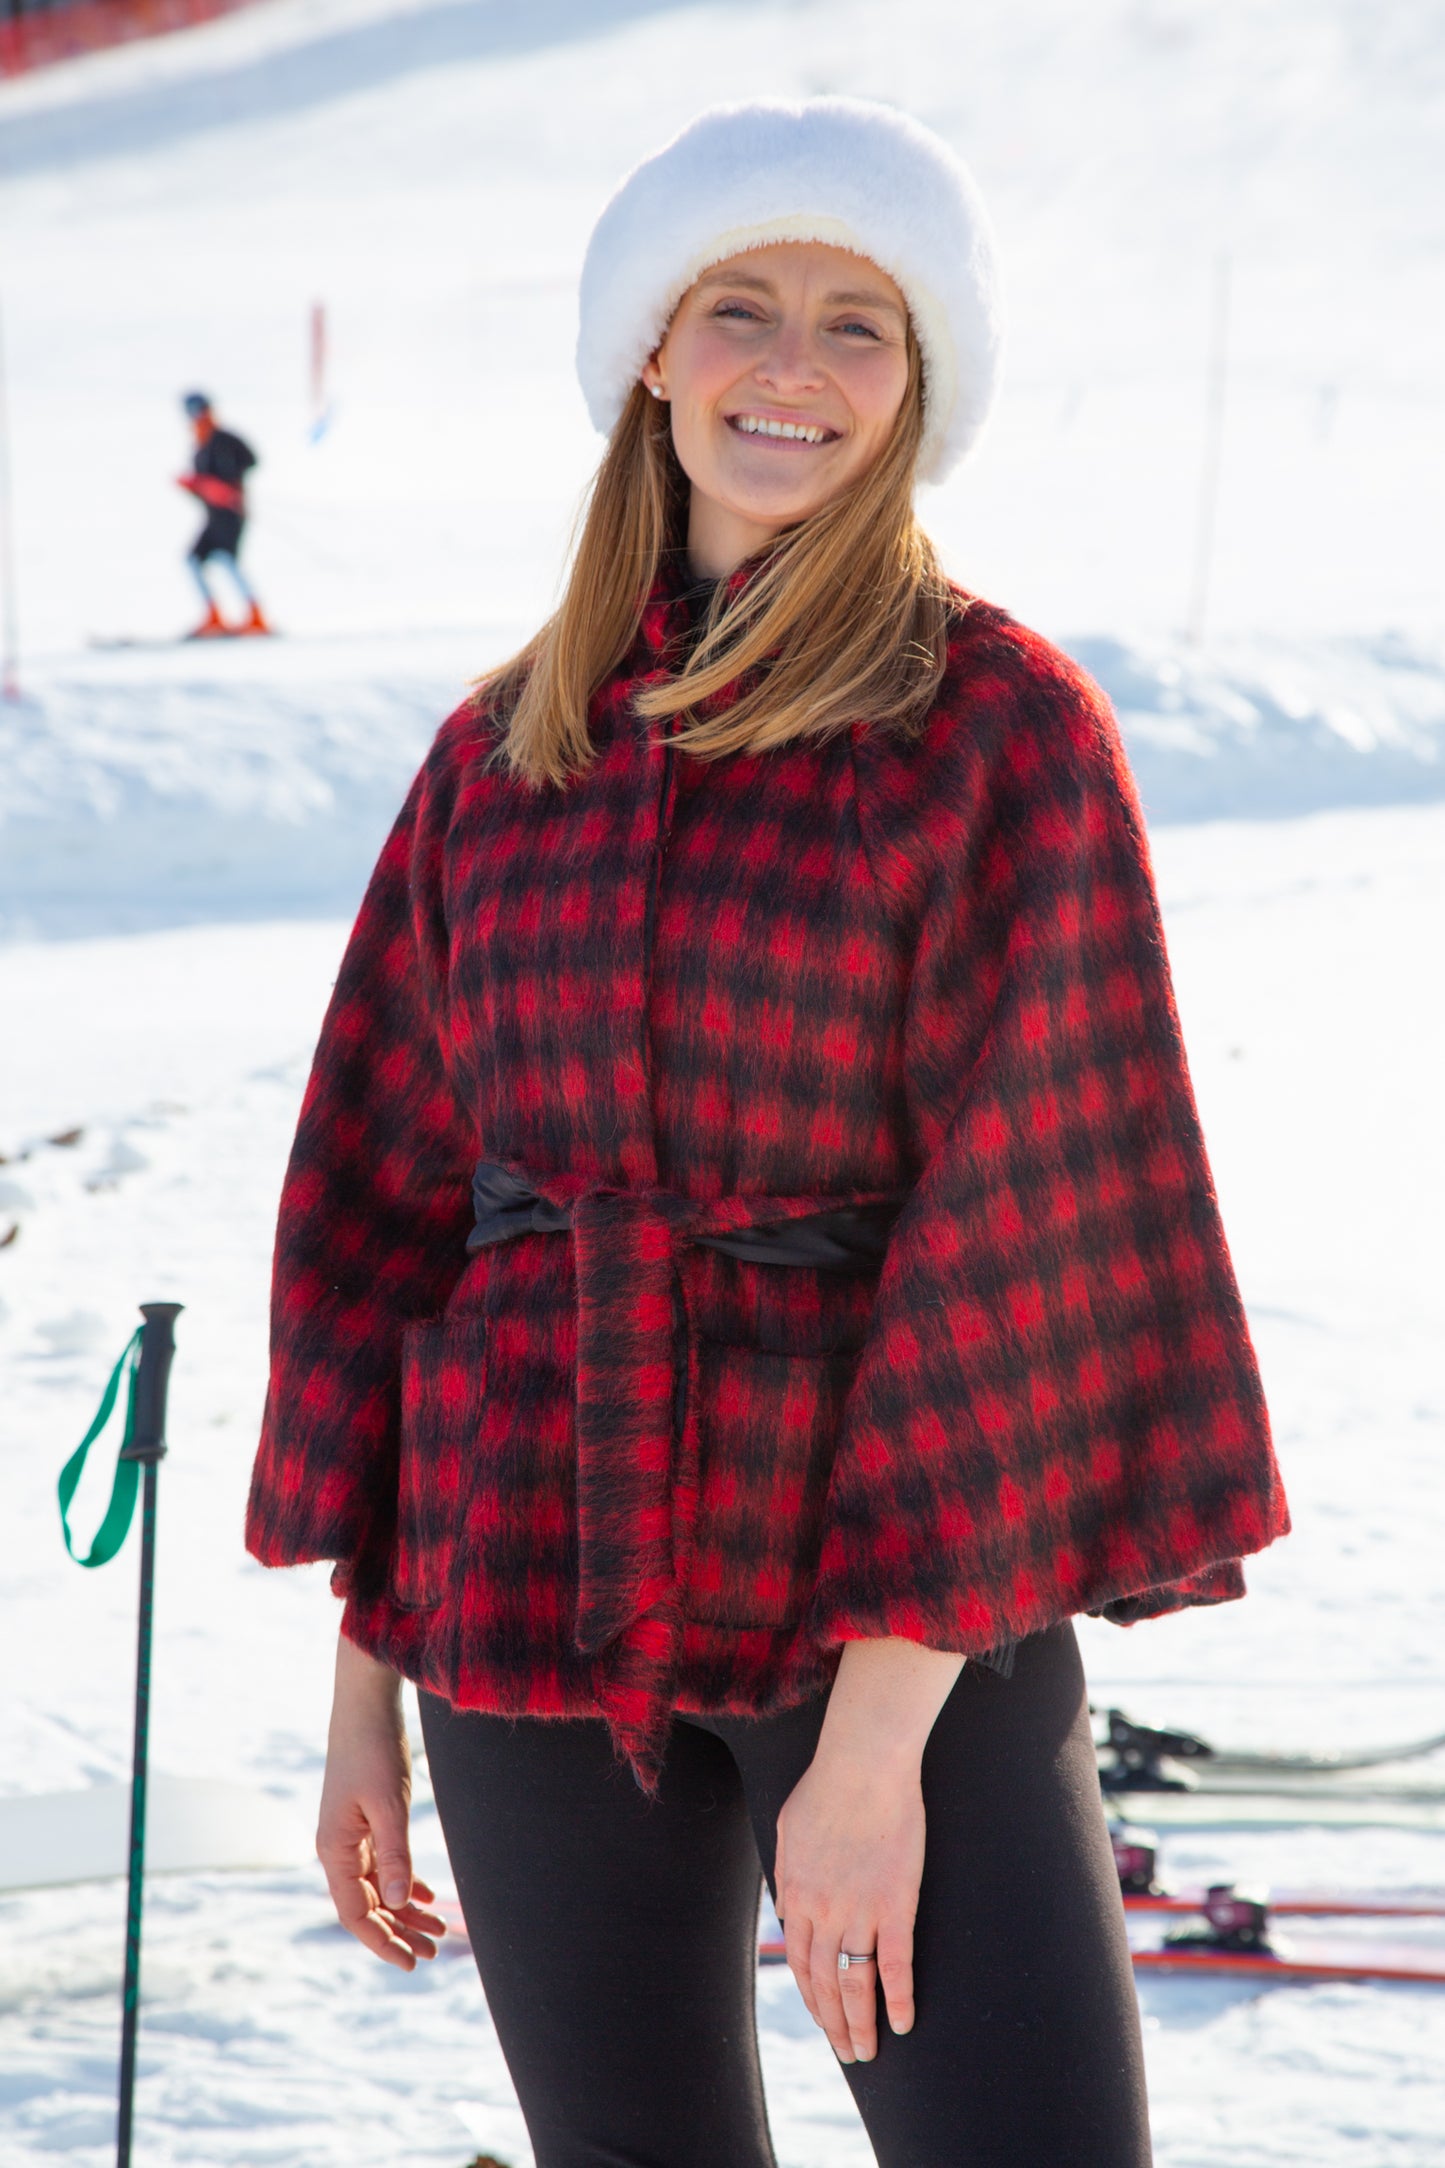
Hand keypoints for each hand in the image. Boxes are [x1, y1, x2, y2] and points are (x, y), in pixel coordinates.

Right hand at [315, 1630, 446, 1969]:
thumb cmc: (374, 1750)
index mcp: (335, 1850)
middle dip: (399, 1931)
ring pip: (378, 1887)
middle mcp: (338, 1849)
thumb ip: (395, 1855)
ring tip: (439, 1930)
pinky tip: (427, 1896)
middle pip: (368, 1906)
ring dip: (404, 1910)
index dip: (382, 1942)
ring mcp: (350, 1836)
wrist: (365, 1705)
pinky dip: (403, 1882)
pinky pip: (382, 1865)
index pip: (355, 1914)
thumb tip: (399, 1903)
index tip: (412, 1962)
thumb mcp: (389, 1805)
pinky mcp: (365, 1821)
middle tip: (435, 1951)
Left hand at [773, 1637, 963, 2062]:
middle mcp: (822, 1911)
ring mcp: (858, 1910)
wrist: (862, 1762)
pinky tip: (903, 2023)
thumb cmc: (826, 1785)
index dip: (812, 1997)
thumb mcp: (788, 1828)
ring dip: (859, 2024)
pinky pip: (894, 1964)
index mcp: (795, 1893)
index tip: (824, 2019)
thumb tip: (787, 1909)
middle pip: (823, 1984)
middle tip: (847, 2053)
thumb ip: (786, 1872)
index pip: (800, 1962)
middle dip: (834, 2025)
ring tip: (867, 2052)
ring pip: (854, 1984)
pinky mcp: (895, 1904)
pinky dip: (897, 1999)